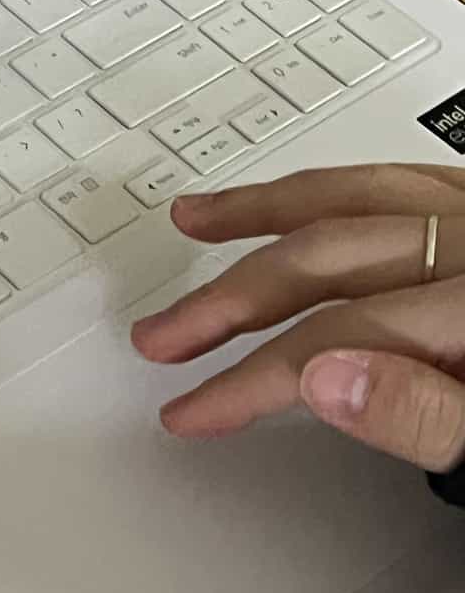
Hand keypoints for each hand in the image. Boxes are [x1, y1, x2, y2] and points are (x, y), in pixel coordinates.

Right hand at [131, 165, 464, 470]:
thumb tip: (324, 383)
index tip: (198, 408)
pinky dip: (327, 189)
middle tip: (164, 333)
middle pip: (324, 257)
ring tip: (195, 219)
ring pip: (350, 197)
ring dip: (260, 211)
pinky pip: (389, 180)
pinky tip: (296, 198)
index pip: (338, 334)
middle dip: (228, 299)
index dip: (255, 376)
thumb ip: (428, 412)